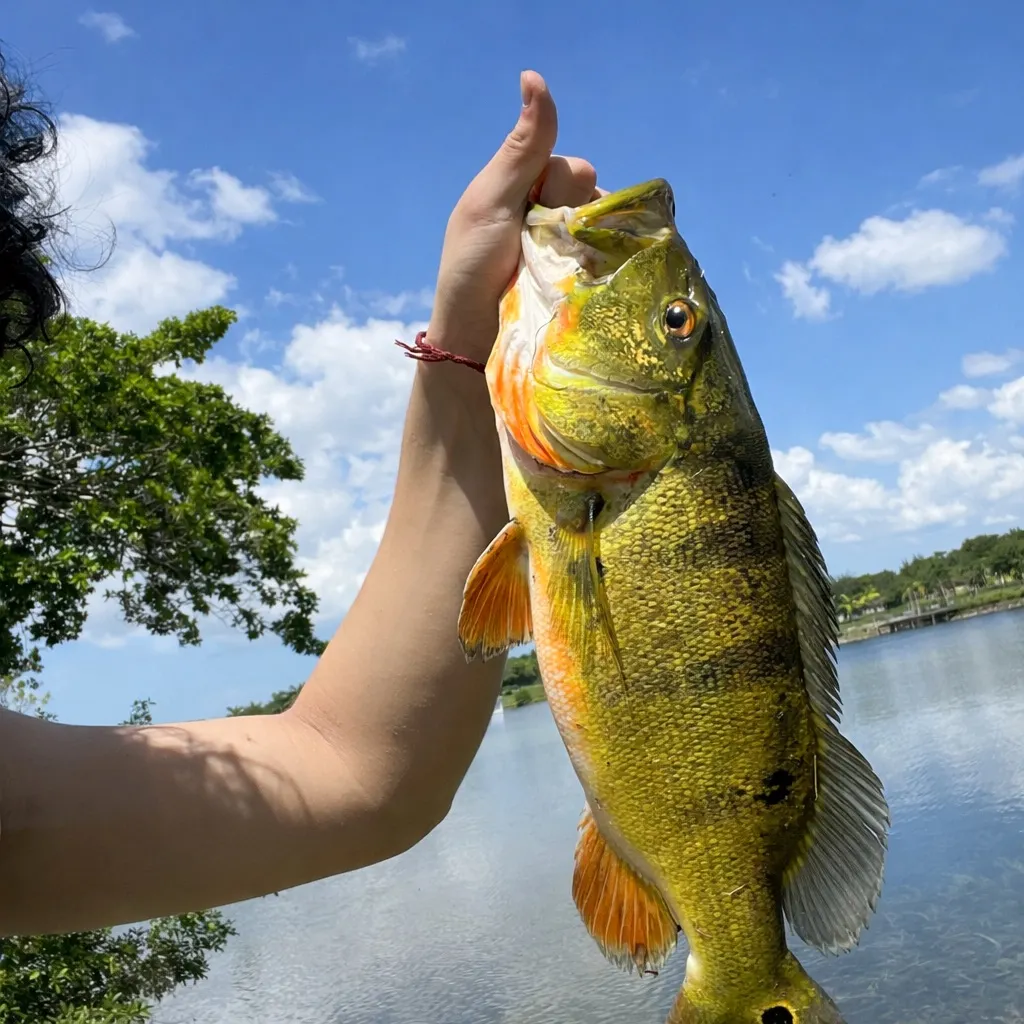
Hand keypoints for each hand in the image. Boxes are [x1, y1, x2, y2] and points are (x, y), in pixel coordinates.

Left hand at [427, 70, 599, 362]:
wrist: (472, 340)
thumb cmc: (472, 268)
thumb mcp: (492, 200)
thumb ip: (524, 147)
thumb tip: (535, 77)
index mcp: (529, 191)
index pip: (573, 169)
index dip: (559, 188)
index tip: (530, 213)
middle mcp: (554, 218)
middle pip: (594, 197)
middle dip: (573, 218)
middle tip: (539, 250)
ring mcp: (570, 254)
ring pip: (607, 231)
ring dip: (590, 248)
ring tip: (559, 275)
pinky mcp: (583, 288)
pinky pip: (613, 264)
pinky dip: (606, 270)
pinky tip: (588, 285)